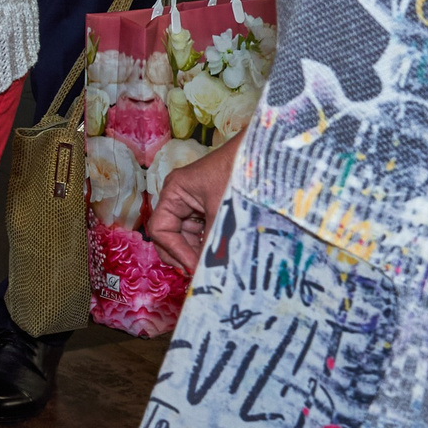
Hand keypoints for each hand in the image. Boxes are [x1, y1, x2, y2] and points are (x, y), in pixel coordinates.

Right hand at [144, 129, 239, 272]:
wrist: (266, 154)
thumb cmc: (239, 174)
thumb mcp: (223, 211)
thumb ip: (213, 240)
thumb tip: (209, 270)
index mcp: (174, 192)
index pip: (161, 230)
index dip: (175, 252)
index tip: (195, 269)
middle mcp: (179, 198)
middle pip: (169, 235)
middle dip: (182, 255)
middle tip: (200, 274)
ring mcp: (194, 203)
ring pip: (186, 237)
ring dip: (197, 253)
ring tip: (214, 267)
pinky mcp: (210, 207)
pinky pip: (202, 232)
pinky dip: (209, 245)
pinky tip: (221, 255)